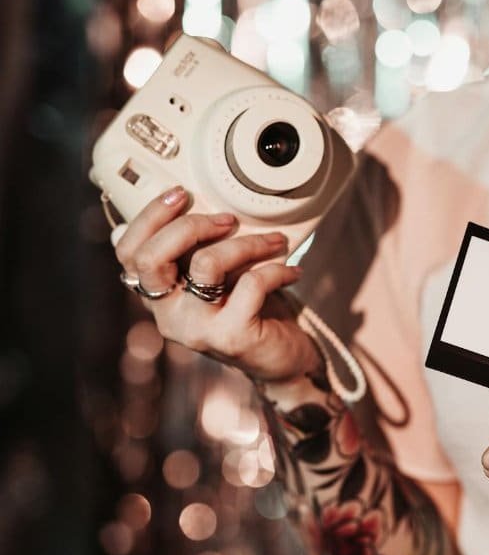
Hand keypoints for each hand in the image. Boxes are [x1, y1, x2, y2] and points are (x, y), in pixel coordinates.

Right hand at [111, 185, 320, 383]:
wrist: (282, 361)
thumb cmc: (250, 308)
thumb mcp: (219, 277)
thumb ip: (199, 250)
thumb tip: (197, 200)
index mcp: (157, 296)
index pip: (129, 253)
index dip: (148, 217)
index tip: (181, 193)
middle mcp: (167, 316)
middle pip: (152, 257)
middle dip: (191, 225)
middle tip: (229, 219)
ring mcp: (196, 330)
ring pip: (206, 264)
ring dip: (248, 243)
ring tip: (277, 241)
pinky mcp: (231, 337)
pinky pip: (251, 284)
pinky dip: (277, 270)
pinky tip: (293, 271)